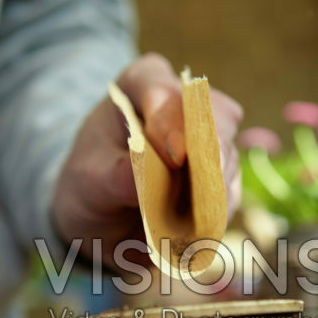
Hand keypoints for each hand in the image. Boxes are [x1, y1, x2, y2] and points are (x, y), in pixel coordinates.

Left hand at [52, 53, 242, 266]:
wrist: (104, 214)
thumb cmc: (92, 183)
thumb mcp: (89, 180)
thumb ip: (112, 176)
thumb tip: (140, 174)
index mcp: (141, 86)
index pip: (159, 89)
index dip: (170, 120)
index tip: (175, 157)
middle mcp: (183, 106)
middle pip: (213, 115)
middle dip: (212, 151)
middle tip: (208, 186)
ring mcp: (207, 140)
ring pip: (227, 156)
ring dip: (216, 190)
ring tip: (198, 222)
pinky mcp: (220, 176)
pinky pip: (229, 192)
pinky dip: (218, 212)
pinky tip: (201, 231)